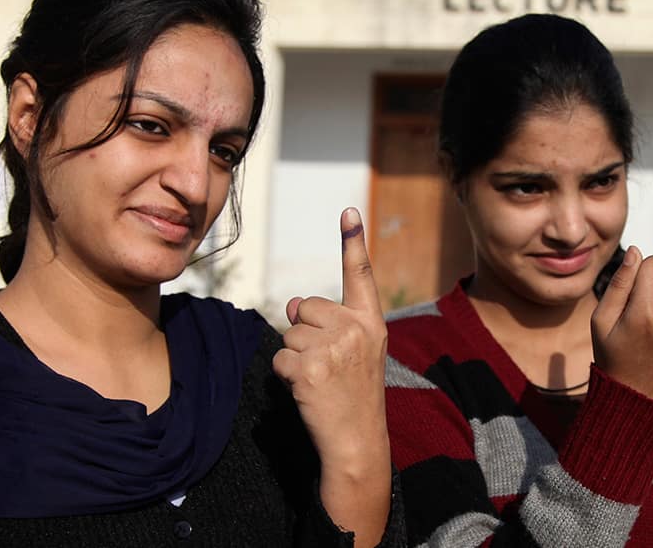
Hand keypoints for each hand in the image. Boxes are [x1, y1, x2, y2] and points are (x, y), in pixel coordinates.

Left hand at [272, 207, 390, 545]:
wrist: (358, 441)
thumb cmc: (353, 397)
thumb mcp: (353, 355)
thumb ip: (328, 324)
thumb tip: (290, 302)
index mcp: (371, 323)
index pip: (360, 276)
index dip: (352, 242)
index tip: (348, 211)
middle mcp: (357, 329)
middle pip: (306, 307)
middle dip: (306, 334)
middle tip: (327, 367)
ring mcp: (335, 347)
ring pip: (289, 334)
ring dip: (296, 358)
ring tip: (320, 382)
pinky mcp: (311, 367)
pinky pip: (280, 359)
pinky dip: (286, 377)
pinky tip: (309, 393)